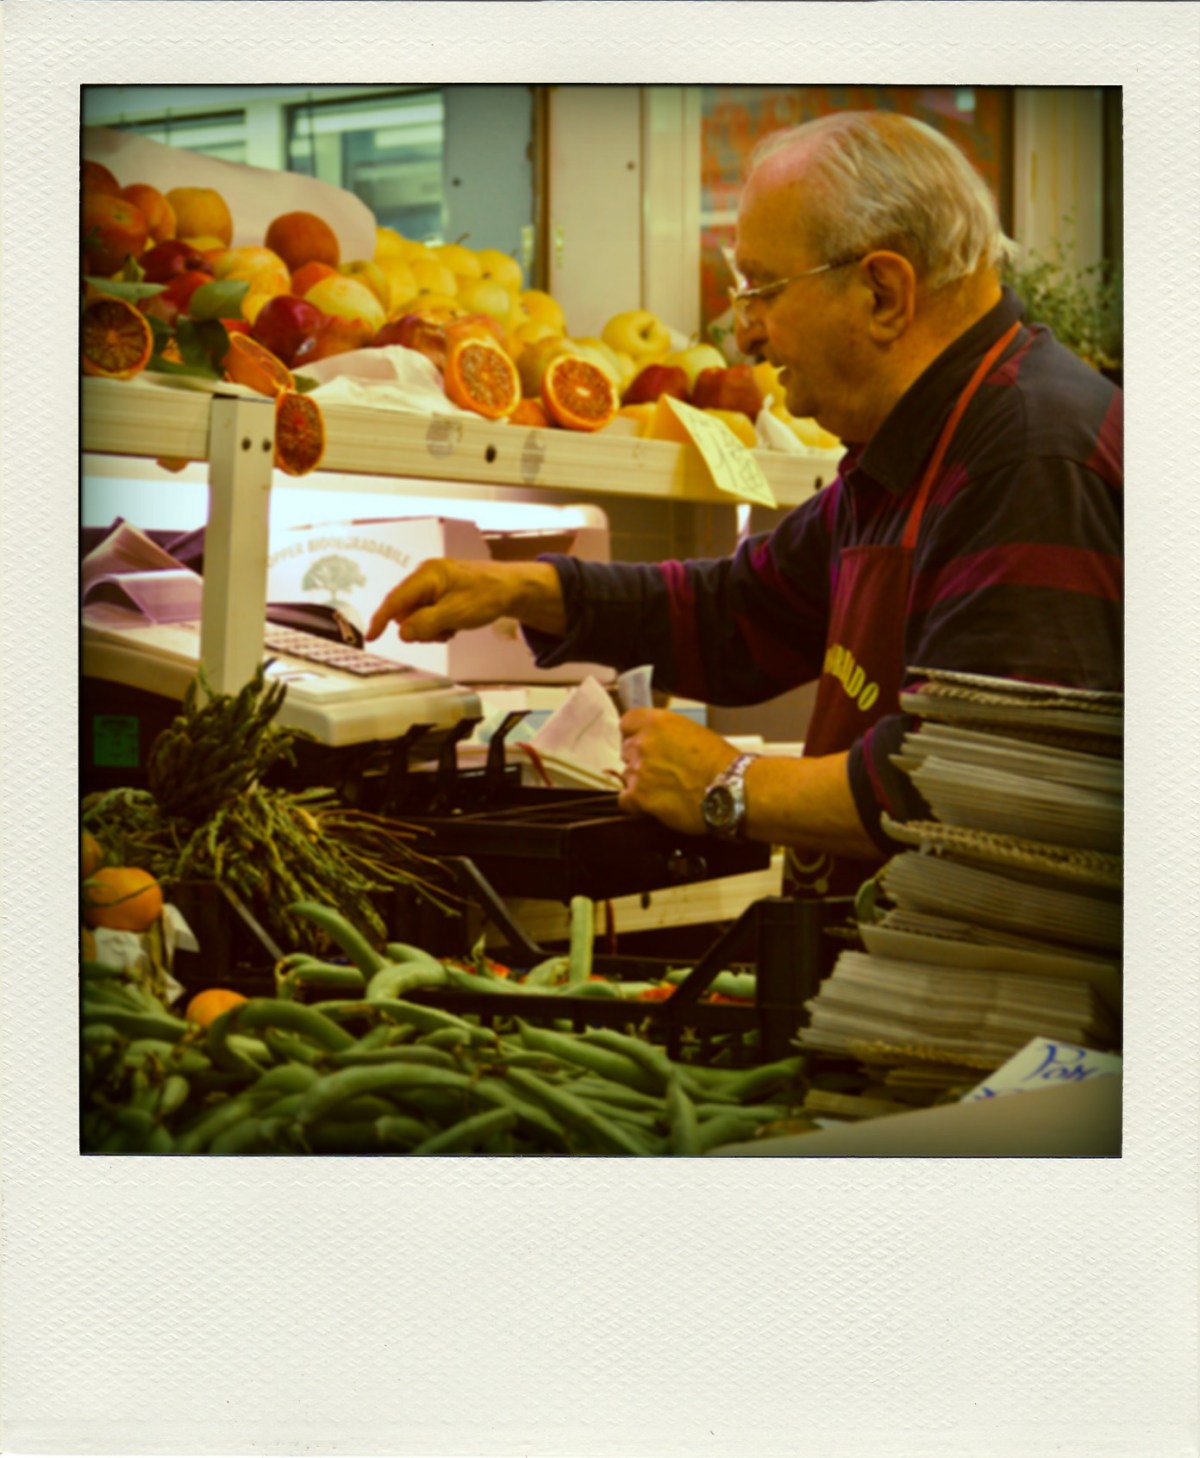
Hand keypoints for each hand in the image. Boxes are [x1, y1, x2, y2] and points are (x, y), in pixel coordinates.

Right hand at [365, 558, 565, 644]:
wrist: (513, 589)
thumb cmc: (488, 595)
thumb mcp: (455, 614)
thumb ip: (425, 624)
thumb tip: (403, 632)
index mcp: (427, 576)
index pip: (395, 600)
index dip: (381, 620)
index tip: (371, 637)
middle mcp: (427, 577)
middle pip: (405, 610)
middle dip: (418, 627)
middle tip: (441, 633)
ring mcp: (434, 584)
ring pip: (417, 615)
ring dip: (430, 628)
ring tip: (452, 627)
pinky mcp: (442, 592)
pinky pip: (429, 614)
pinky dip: (438, 624)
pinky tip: (454, 625)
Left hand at [617, 708, 738, 835]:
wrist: (731, 789)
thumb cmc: (721, 762)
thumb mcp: (694, 732)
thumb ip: (668, 734)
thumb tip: (660, 744)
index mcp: (657, 722)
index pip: (627, 723)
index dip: (635, 734)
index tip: (643, 743)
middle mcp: (643, 743)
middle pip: (626, 750)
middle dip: (640, 760)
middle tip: (660, 770)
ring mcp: (638, 771)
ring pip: (627, 776)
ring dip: (640, 782)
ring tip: (663, 790)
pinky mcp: (639, 797)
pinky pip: (625, 800)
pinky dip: (636, 804)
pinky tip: (654, 805)